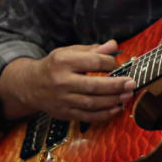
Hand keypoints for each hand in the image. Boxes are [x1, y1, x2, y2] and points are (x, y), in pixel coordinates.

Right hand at [0, 39, 135, 121]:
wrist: (30, 85)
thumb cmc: (54, 65)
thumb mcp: (69, 52)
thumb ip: (92, 50)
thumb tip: (114, 45)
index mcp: (63, 62)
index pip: (92, 62)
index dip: (109, 63)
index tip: (116, 64)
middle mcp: (62, 82)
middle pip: (93, 86)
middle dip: (116, 85)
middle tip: (132, 83)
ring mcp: (63, 100)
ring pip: (92, 103)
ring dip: (113, 100)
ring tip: (128, 95)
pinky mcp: (64, 113)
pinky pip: (87, 116)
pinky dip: (104, 114)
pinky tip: (116, 108)